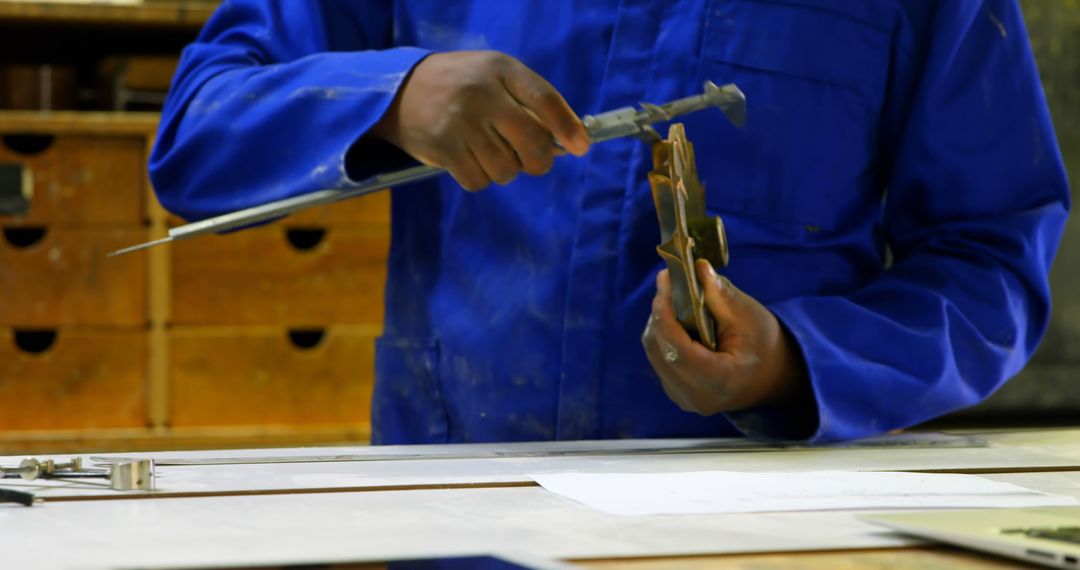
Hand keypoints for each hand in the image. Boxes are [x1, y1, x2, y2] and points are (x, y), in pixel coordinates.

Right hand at [371, 51, 589, 190]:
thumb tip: (566, 141)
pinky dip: (481, 178)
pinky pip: (479, 181)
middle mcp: (482, 94)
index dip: (568, 127)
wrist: (397, 89)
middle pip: (531, 141)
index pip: (545, 100)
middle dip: (540, 161)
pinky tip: (471, 162)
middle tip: (534, 162)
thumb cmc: (460, 84)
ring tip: (491, 154)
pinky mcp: (443, 149)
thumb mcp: (494, 76)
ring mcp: (461, 123)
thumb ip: (528, 102)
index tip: (581, 147)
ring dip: (505, 170)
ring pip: (506, 169)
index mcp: (500, 70)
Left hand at [642, 260, 808, 413]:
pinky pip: (658, 358)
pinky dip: (662, 334)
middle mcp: (696, 396)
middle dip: (660, 312)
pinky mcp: (674, 391)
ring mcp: (682, 397)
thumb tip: (698, 267)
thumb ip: (721, 294)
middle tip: (667, 281)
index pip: (677, 350)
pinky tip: (674, 317)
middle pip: (661, 350)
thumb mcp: (749, 317)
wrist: (768, 377)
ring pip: (655, 353)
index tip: (665, 281)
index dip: (665, 314)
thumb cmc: (763, 346)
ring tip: (671, 295)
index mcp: (720, 381)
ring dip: (659, 321)